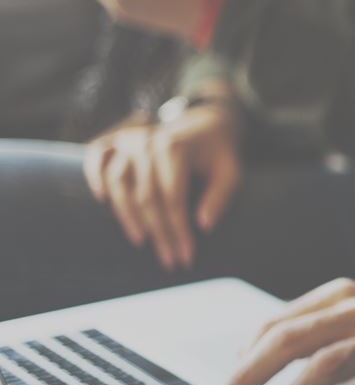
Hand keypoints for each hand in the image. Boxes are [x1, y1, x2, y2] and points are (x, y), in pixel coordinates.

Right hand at [82, 104, 241, 270]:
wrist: (206, 124)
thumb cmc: (218, 154)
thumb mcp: (231, 172)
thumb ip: (220, 196)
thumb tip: (203, 226)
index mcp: (176, 148)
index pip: (173, 198)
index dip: (178, 229)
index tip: (186, 256)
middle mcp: (148, 142)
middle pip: (146, 196)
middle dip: (158, 232)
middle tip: (168, 260)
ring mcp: (129, 139)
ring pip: (118, 181)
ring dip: (126, 215)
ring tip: (141, 241)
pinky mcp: (117, 140)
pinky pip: (97, 155)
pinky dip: (93, 174)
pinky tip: (101, 198)